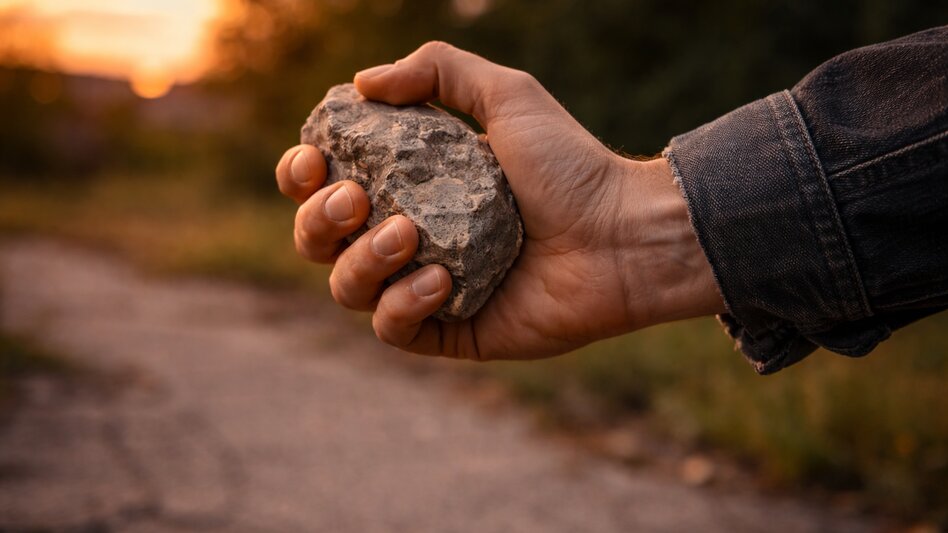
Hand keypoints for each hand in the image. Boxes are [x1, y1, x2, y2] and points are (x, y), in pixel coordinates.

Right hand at [275, 42, 723, 359]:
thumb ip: (436, 70)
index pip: (325, 185)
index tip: (313, 160)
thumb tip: (361, 84)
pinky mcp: (451, 331)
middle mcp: (409, 236)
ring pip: (346, 288)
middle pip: (319, 240)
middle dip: (318, 221)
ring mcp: (425, 287)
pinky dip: (401, 305)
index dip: (301, 176)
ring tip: (407, 235)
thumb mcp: (507, 94)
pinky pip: (392, 329)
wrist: (623, 234)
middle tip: (356, 200)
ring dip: (361, 260)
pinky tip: (439, 279)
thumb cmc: (570, 165)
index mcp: (410, 184)